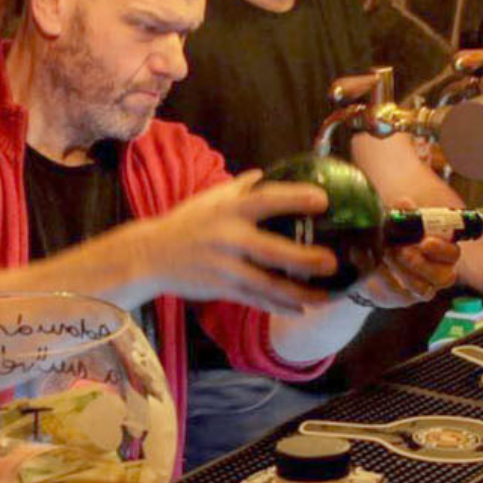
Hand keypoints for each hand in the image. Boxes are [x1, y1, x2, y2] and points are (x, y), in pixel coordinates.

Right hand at [143, 173, 338, 313]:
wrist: (150, 254)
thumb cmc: (187, 223)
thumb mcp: (209, 200)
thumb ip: (240, 187)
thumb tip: (266, 173)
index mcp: (229, 210)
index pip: (267, 200)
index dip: (295, 198)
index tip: (324, 200)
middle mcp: (228, 237)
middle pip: (272, 250)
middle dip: (304, 258)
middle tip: (332, 262)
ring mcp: (224, 266)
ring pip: (267, 284)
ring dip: (299, 292)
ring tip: (327, 296)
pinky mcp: (220, 288)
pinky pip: (255, 300)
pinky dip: (278, 306)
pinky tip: (301, 309)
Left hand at [347, 198, 459, 308]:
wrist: (375, 259)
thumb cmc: (396, 238)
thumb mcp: (400, 222)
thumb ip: (404, 212)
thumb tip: (405, 203)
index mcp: (442, 251)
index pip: (453, 254)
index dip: (442, 249)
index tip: (425, 242)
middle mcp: (438, 272)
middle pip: (445, 277)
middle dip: (422, 264)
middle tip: (402, 250)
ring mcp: (423, 288)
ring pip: (424, 289)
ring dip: (404, 270)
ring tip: (387, 254)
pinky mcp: (405, 298)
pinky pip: (399, 293)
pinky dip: (386, 278)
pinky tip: (376, 265)